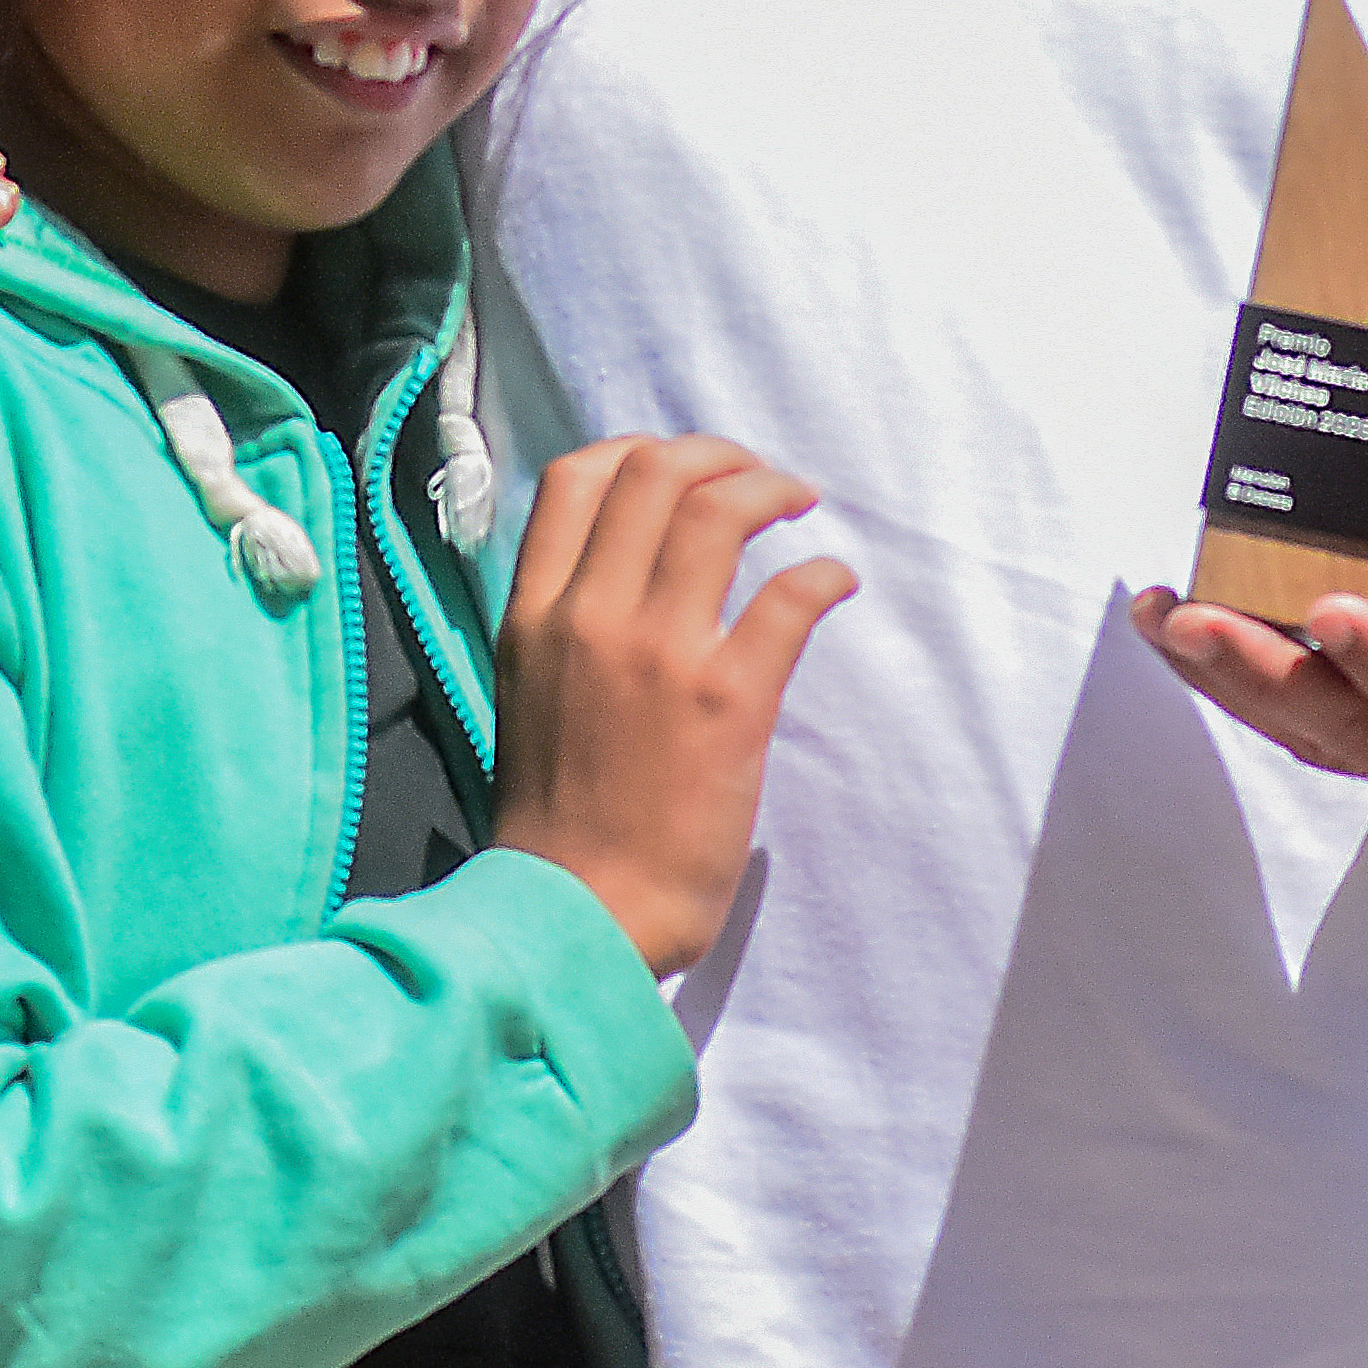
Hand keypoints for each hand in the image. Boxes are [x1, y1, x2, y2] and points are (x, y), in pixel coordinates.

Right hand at [492, 435, 855, 971]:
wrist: (579, 916)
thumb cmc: (558, 825)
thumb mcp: (530, 698)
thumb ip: (565, 631)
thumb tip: (620, 581)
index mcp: (535, 617)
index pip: (576, 480)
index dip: (639, 451)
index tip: (683, 468)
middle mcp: (590, 617)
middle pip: (653, 473)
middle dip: (717, 455)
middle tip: (759, 478)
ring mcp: (657, 653)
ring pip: (716, 512)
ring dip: (770, 489)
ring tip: (800, 503)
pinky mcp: (725, 700)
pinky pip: (785, 598)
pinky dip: (821, 573)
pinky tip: (836, 580)